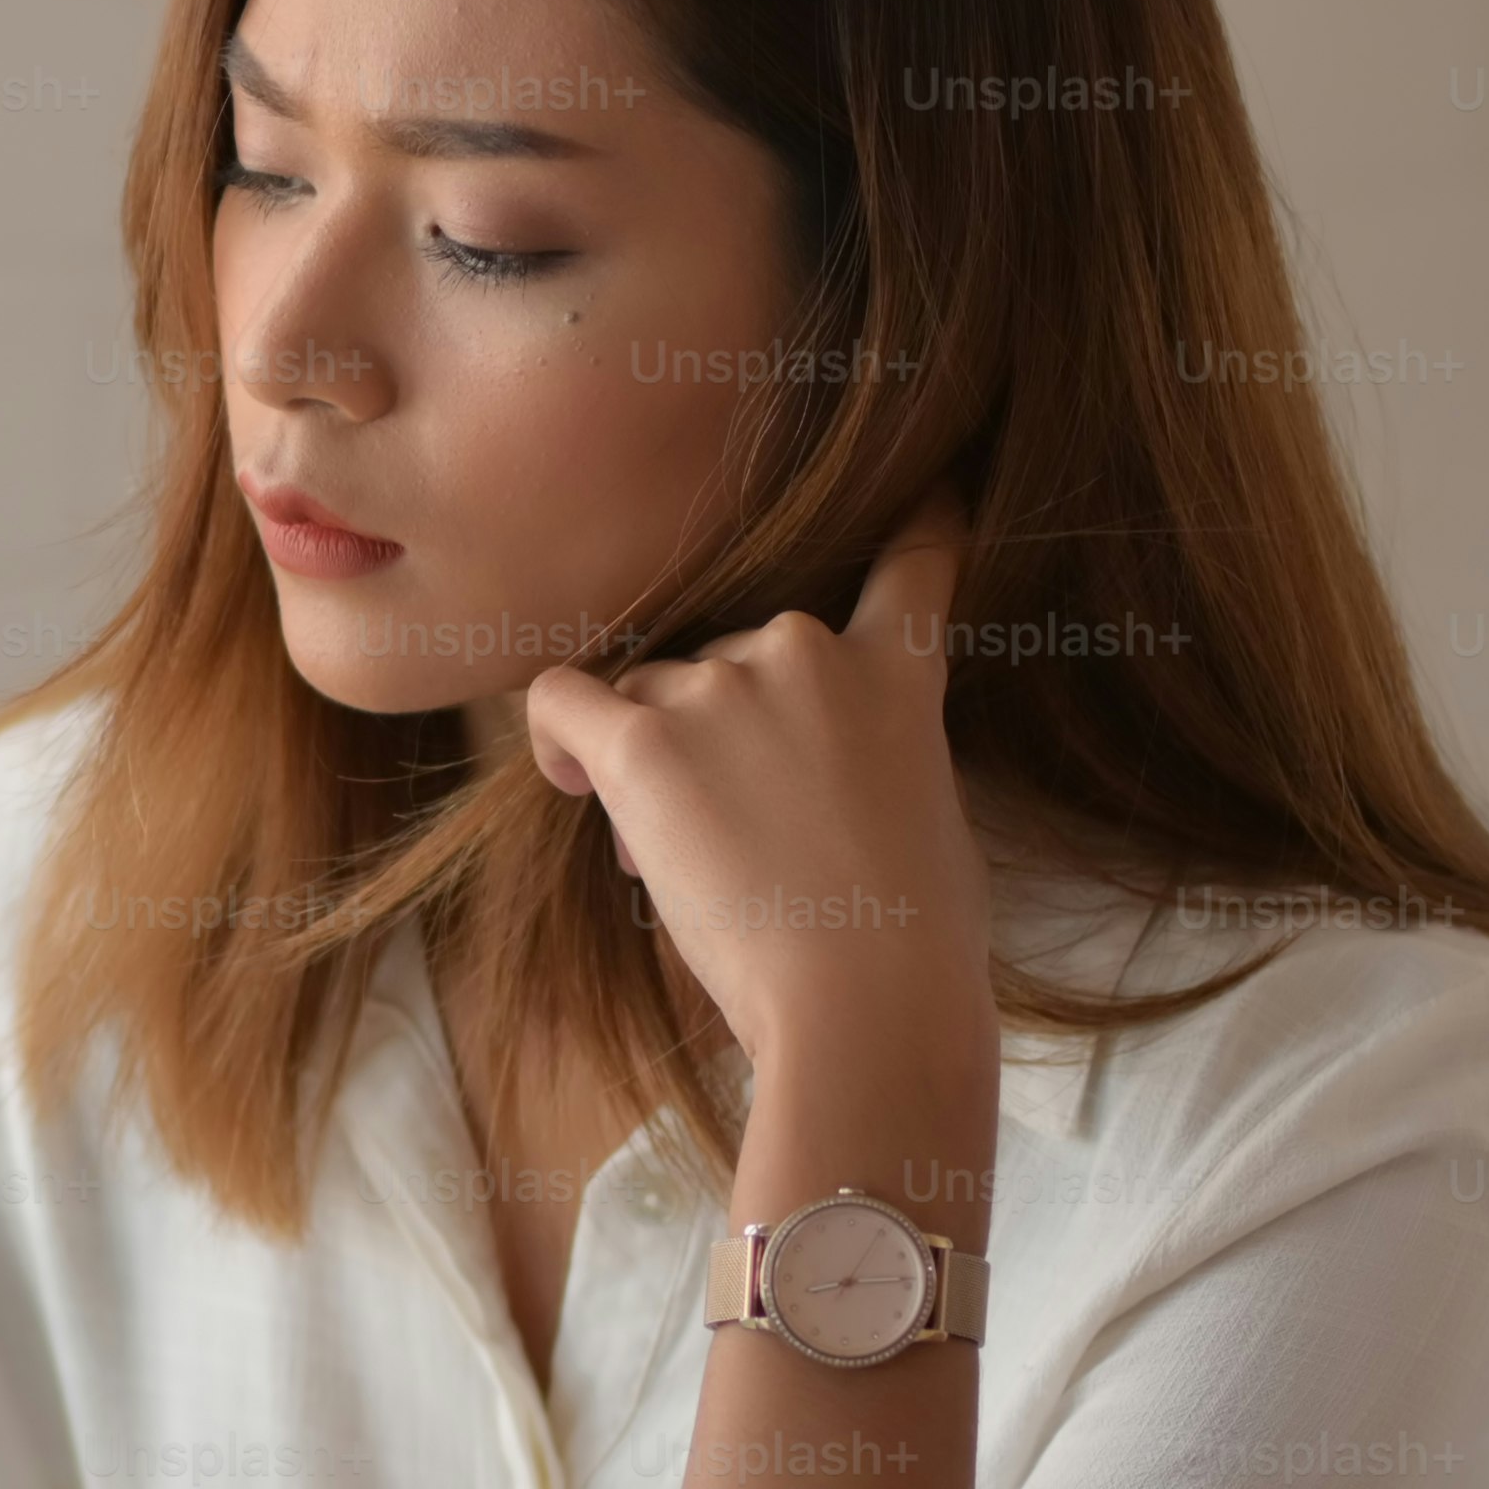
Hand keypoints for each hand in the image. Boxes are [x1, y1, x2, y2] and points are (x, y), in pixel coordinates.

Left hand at [517, 507, 996, 1099]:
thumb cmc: (910, 944)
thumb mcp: (927, 814)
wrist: (867, 1001)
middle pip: (728, 658)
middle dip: (718, 735)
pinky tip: (581, 786)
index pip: (909, 565)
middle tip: (738, 837)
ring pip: (651, 693)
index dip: (917, 519)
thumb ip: (873, 752)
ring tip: (691, 859)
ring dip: (653, 761)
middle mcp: (806, 651)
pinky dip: (561, 740)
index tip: (926, 487)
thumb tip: (800, 774)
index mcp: (895, 673)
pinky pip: (564, 701)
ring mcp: (723, 687)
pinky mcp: (644, 738)